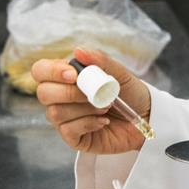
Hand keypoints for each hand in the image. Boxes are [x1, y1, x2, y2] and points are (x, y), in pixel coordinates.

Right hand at [31, 47, 151, 154]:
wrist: (147, 118)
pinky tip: (104, 121)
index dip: (52, 71)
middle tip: (95, 94)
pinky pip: (67, 130)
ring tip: (106, 106)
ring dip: (85, 108)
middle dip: (70, 92)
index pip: (41, 70)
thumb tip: (77, 50)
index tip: (73, 75)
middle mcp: (62, 98)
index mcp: (68, 77)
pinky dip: (88, 123)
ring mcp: (66, 119)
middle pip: (44, 93)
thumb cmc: (132, 93)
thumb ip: (99, 61)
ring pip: (55, 112)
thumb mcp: (120, 73)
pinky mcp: (73, 137)